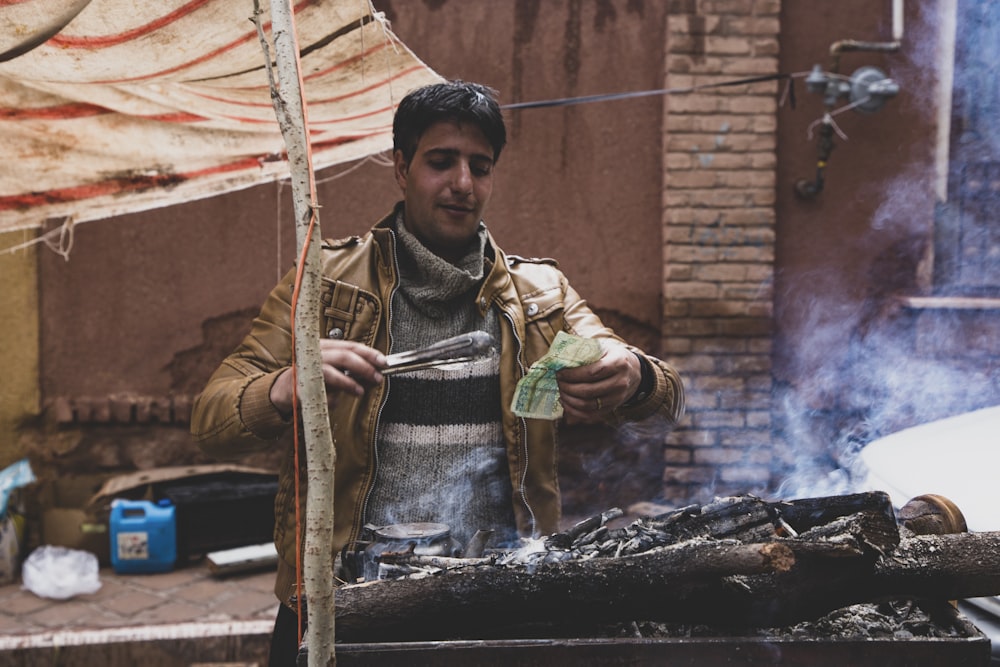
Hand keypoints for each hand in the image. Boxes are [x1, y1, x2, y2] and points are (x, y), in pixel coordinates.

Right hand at [269, 339, 385, 415]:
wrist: (284, 390)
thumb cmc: (314, 377)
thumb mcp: (334, 369)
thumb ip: (352, 369)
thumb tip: (375, 374)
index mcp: (324, 346)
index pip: (350, 346)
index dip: (369, 353)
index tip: (384, 362)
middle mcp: (314, 354)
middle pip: (344, 356)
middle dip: (364, 367)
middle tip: (377, 378)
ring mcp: (305, 369)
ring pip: (331, 372)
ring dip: (349, 383)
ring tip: (360, 391)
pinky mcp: (299, 387)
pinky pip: (319, 393)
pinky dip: (331, 399)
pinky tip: (335, 402)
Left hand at [556, 343, 640, 423]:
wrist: (633, 372)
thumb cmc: (612, 357)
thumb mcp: (604, 348)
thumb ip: (586, 350)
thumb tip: (559, 355)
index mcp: (618, 363)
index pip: (591, 372)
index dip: (572, 374)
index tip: (560, 372)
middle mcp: (620, 382)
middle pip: (588, 390)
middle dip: (567, 387)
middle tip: (558, 381)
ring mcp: (617, 398)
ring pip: (588, 404)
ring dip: (569, 399)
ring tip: (561, 390)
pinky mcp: (612, 408)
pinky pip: (590, 415)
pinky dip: (574, 410)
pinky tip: (566, 402)